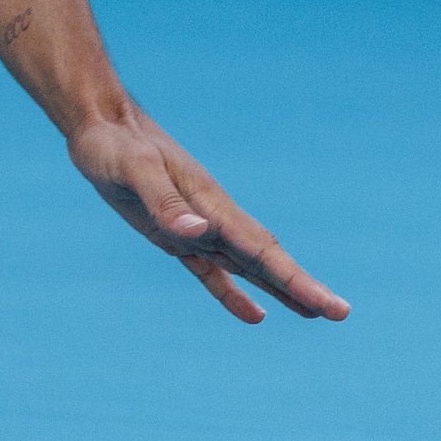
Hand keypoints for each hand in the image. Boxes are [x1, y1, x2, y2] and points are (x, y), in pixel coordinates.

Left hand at [66, 106, 347, 323]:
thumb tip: (200, 232)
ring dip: (280, 289)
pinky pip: (211, 272)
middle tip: (340, 313)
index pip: (262, 249)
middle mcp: (212, 217)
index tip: (330, 304)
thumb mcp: (134, 169)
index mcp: (211, 203)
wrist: (100, 125)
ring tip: (314, 313)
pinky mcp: (173, 236)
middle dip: (302, 287)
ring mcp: (196, 227)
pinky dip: (233, 294)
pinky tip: (255, 315)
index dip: (296, 279)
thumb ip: (165, 201)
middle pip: (266, 259)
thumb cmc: (114, 144)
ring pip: (248, 267)